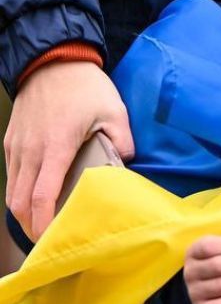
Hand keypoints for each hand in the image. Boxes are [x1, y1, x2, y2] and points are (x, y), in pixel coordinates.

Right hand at [5, 61, 133, 240]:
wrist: (53, 60)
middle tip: (51, 243)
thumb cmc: (85, 86)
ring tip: (44, 228)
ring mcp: (17, 147)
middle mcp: (30, 151)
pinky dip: (21, 195)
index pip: (42, 196)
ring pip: (13, 192)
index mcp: (55, 146)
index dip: (44, 224)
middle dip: (32, 227)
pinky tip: (38, 202)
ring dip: (24, 214)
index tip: (53, 240)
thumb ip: (122, 141)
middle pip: (20, 202)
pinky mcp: (12, 142)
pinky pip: (13, 176)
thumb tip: (126, 164)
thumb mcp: (114, 111)